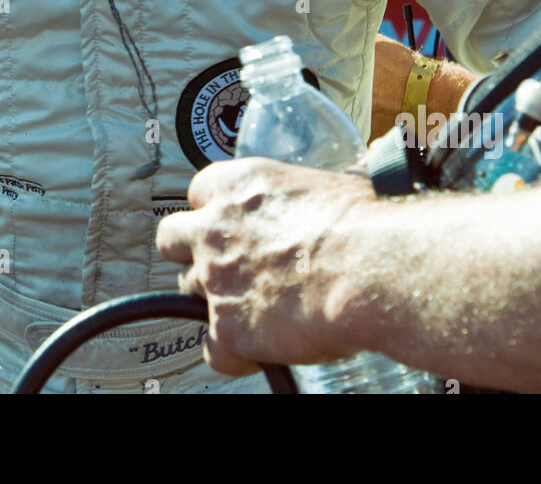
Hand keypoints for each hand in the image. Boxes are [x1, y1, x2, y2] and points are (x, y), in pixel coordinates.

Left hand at [156, 158, 373, 375]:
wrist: (368, 271)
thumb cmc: (362, 225)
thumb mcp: (327, 186)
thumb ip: (303, 194)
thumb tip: (322, 198)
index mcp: (238, 186)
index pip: (199, 191)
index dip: (213, 209)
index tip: (229, 221)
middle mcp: (215, 229)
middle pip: (172, 238)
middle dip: (191, 251)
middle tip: (221, 263)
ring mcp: (215, 279)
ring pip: (187, 290)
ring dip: (214, 299)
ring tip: (252, 307)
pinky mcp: (228, 329)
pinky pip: (213, 350)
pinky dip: (232, 354)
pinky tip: (257, 350)